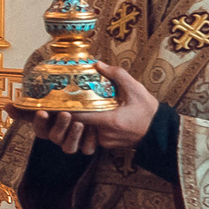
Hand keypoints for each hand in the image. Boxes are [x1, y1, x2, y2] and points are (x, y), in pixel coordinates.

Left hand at [28, 64, 158, 153]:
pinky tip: (76, 117)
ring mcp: (103, 142)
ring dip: (71, 124)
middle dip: (62, 118)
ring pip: (80, 133)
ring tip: (59, 110)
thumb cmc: (148, 111)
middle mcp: (103, 135)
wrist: (161, 132)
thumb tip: (98, 64)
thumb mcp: (136, 89)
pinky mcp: (105, 144)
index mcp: (109, 121)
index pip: (78, 117)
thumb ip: (117, 75)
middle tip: (48, 106)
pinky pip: (88, 136)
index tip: (48, 104)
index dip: (62, 111)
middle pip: (75, 126)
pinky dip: (82, 128)